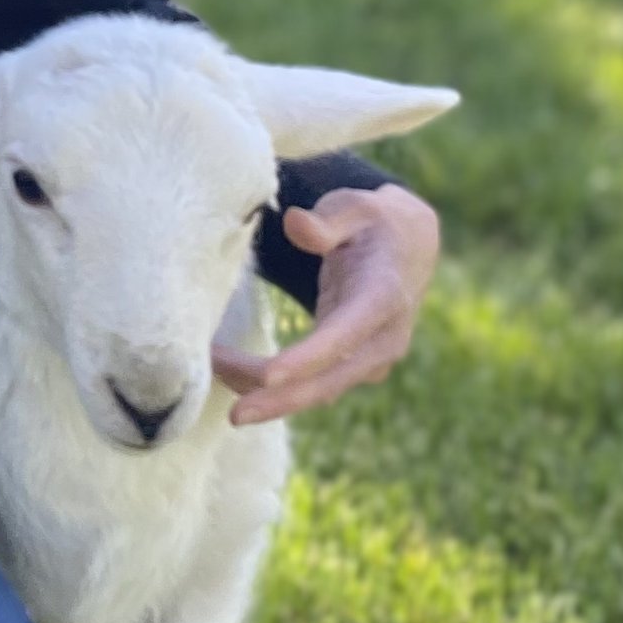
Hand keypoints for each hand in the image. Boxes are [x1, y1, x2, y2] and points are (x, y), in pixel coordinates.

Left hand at [211, 181, 441, 427]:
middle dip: (281, 398)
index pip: (345, 334)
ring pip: (320, 391)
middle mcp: (384, 337)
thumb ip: (327, 220)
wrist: (408, 247)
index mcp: (384, 296)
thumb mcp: (354, 207)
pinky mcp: (354, 366)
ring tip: (214, 378)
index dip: (308, 358)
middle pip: (331, 380)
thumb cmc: (371, 222)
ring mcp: (371, 358)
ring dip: (269, 395)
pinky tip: (232, 378)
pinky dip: (276, 388)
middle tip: (234, 415)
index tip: (269, 375)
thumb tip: (295, 224)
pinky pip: (314, 386)